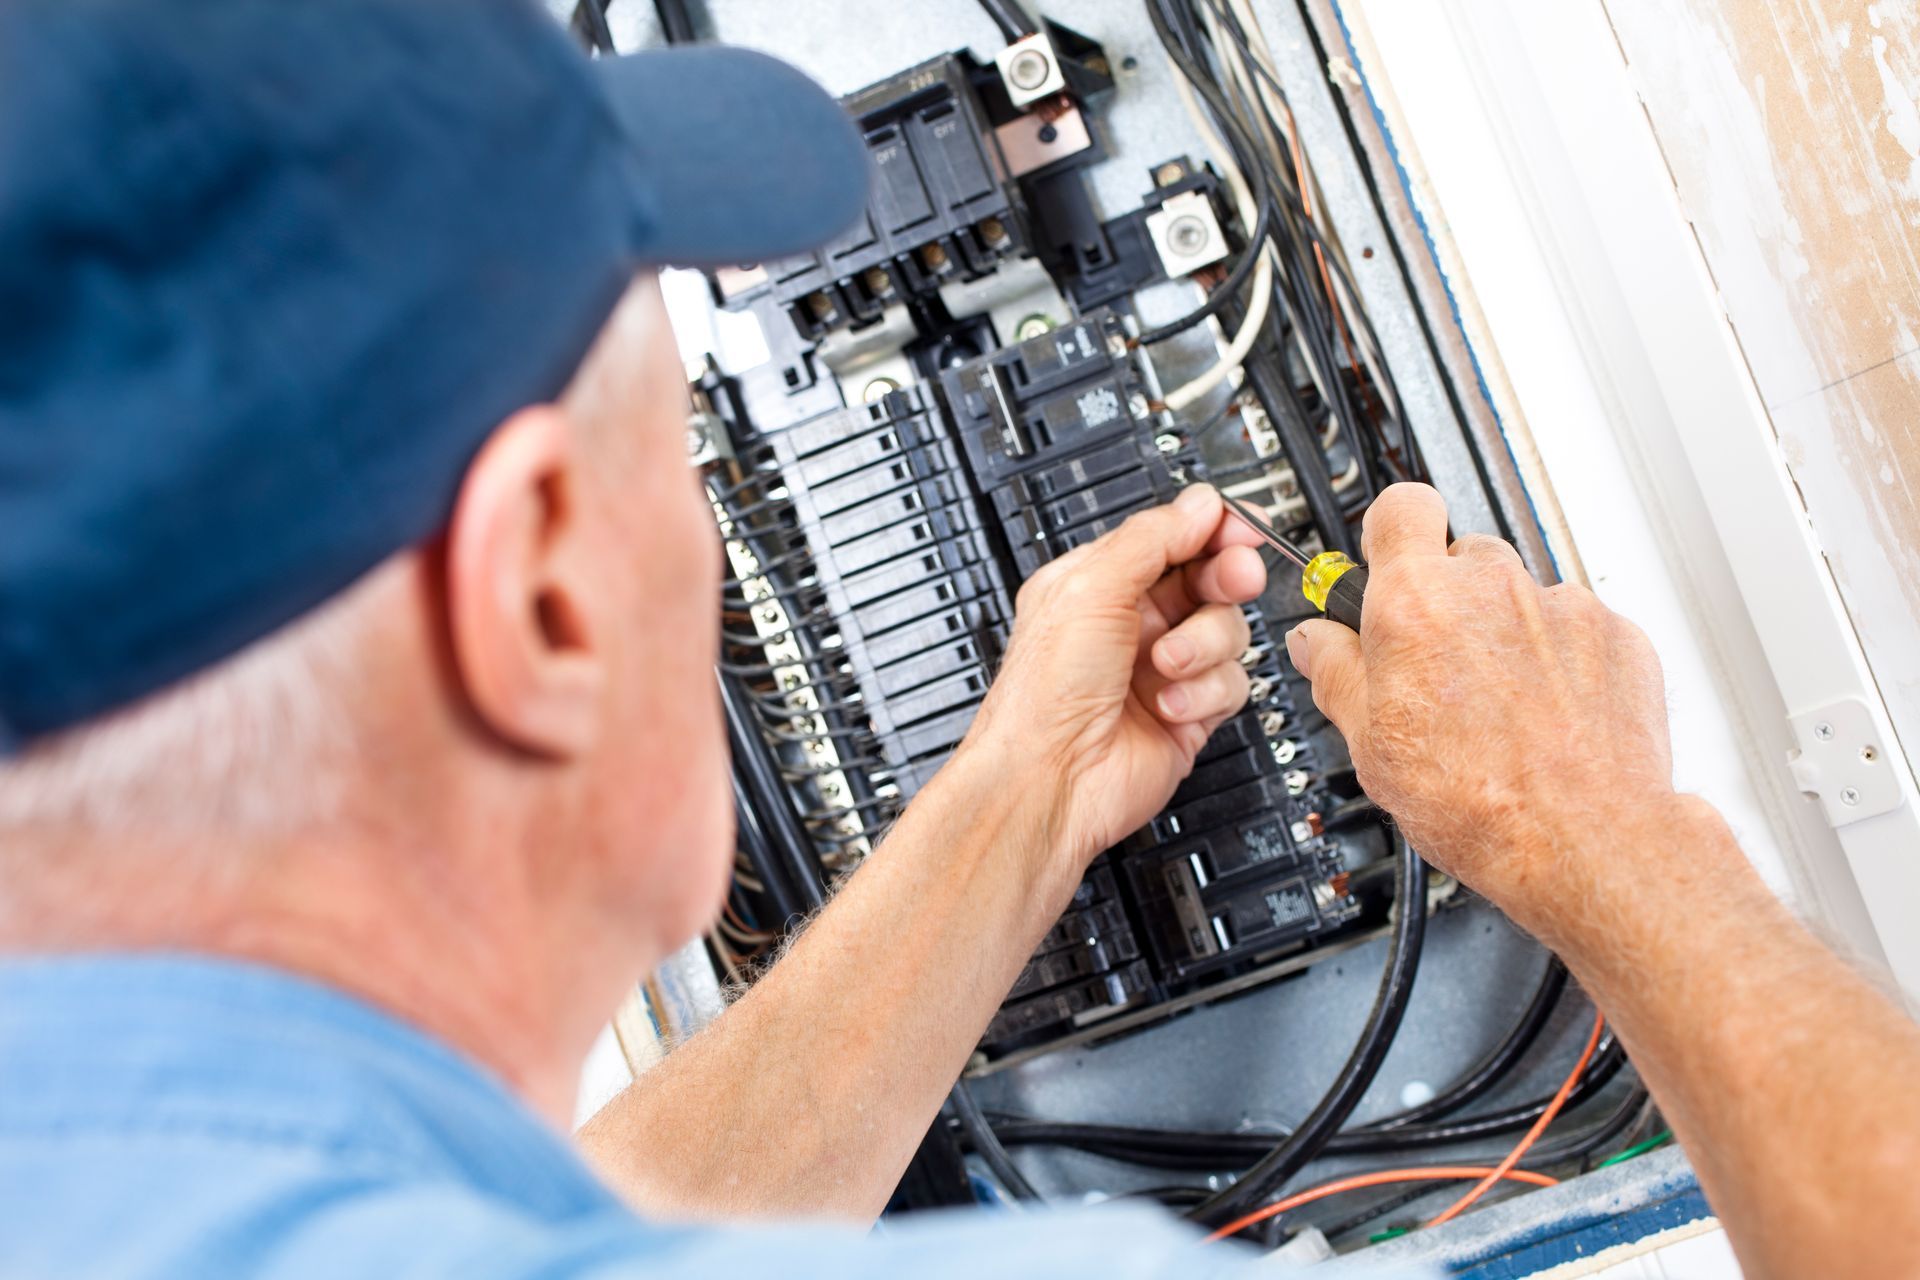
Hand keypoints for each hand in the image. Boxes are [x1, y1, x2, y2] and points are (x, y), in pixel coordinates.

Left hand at [961, 484, 1267, 879]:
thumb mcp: (1091, 589)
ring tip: (1165, 666)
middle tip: (1237, 576)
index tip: (1240, 527)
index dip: (1212, 529)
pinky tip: (1169, 704)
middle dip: (1226, 576)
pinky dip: (1204, 692)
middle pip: (1210, 577)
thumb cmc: (1044, 694)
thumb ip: (1153, 539)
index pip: (1172, 537)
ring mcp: (1164, 668)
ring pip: (1228, 630)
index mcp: (1099, 582)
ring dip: (1202, 646)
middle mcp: (1132, 622)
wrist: (1051, 780)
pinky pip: (1232, 683)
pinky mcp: (1191, 712)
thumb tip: (1201, 505)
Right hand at [1284, 483, 1685, 939]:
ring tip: (1498, 706)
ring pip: (1519, 596)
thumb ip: (1336, 673)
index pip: (1399, 507)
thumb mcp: (1369, 745)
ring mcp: (1561, 607)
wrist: (1584, 843)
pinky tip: (1546, 716)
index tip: (1384, 567)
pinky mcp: (1617, 635)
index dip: (1389, 534)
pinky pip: (1575, 628)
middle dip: (1445, 599)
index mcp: (1417, 603)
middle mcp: (1492, 587)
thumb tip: (1316, 643)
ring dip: (1504, 633)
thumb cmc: (1480, 803)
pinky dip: (1561, 660)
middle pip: (1460, 555)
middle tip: (1435, 665)